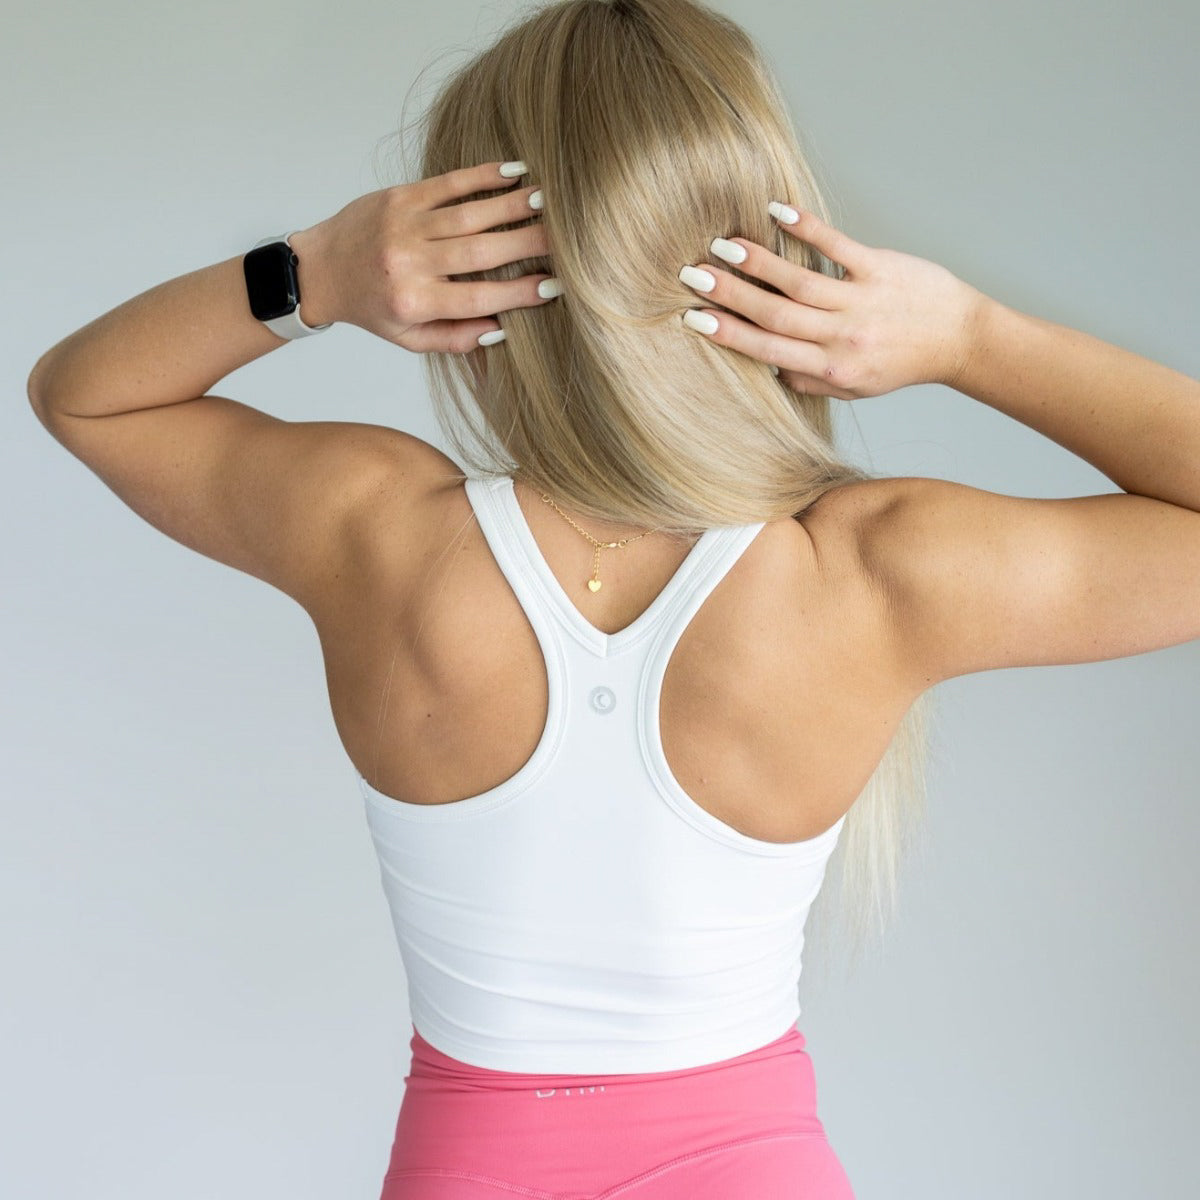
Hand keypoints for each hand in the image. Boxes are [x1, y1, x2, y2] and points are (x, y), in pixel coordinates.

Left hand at [289, 161, 554, 351]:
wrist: (320, 269)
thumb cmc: (372, 308)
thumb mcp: (409, 339)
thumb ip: (454, 339)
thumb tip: (501, 329)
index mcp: (414, 303)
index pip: (479, 298)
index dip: (520, 292)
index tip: (555, 286)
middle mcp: (409, 263)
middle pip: (481, 253)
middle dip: (527, 245)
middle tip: (566, 240)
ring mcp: (404, 225)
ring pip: (469, 214)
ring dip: (512, 206)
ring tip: (549, 202)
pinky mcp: (399, 196)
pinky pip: (448, 183)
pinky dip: (483, 176)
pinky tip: (515, 173)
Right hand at [678, 207, 984, 397]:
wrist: (959, 340)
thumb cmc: (901, 364)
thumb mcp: (854, 387)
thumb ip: (811, 380)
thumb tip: (771, 370)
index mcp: (830, 367)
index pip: (769, 348)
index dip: (729, 334)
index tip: (694, 318)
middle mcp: (842, 336)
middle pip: (775, 314)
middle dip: (730, 295)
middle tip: (691, 275)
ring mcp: (861, 300)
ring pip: (799, 280)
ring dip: (758, 262)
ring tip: (721, 246)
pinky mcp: (880, 268)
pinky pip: (838, 247)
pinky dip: (807, 229)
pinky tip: (777, 212)